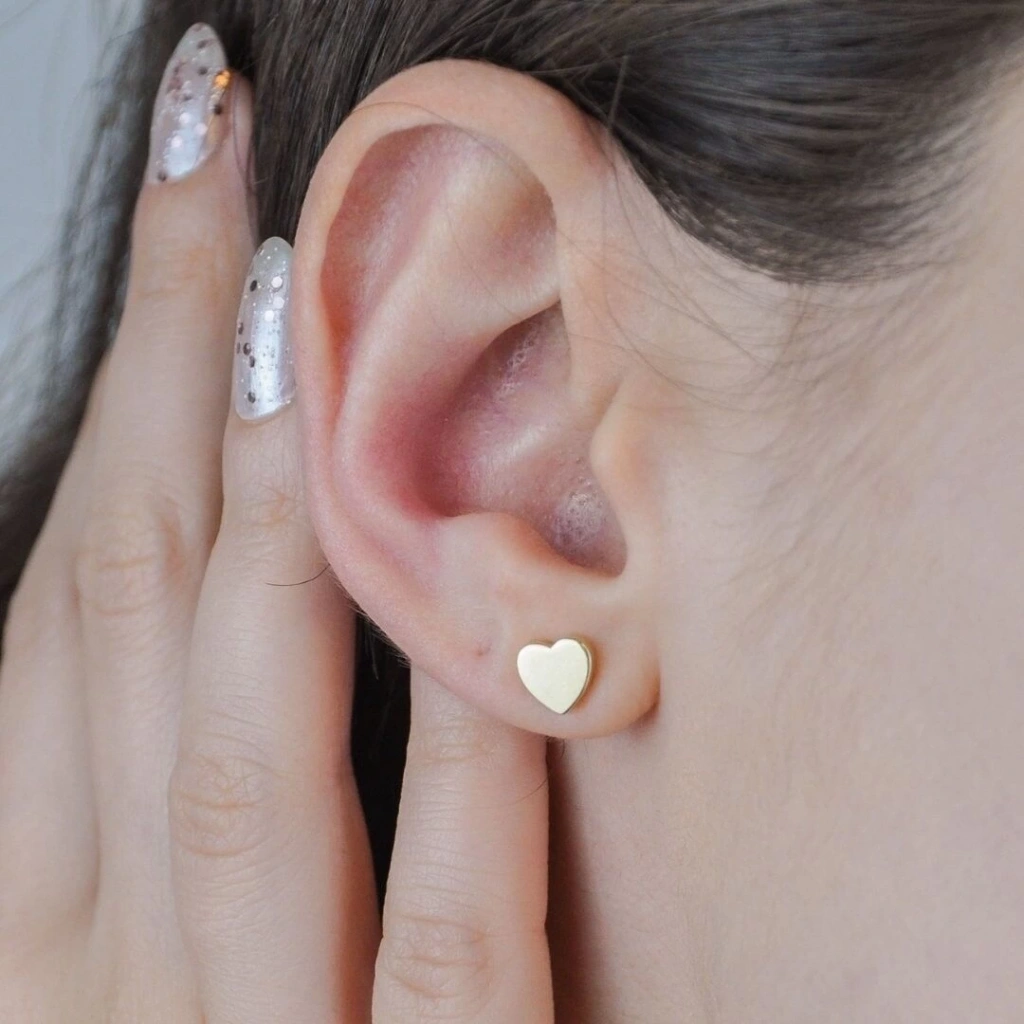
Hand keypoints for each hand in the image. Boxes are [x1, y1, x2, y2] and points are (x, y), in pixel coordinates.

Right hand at [0, 61, 554, 1022]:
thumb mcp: (157, 948)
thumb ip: (179, 785)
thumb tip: (225, 560)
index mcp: (42, 921)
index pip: (58, 615)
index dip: (107, 413)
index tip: (181, 251)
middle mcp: (104, 974)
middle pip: (124, 617)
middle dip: (164, 382)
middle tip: (216, 183)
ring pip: (240, 745)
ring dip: (266, 512)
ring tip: (295, 314)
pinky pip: (445, 922)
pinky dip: (454, 758)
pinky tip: (476, 601)